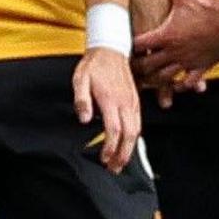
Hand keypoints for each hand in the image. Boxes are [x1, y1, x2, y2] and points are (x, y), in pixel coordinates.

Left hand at [73, 46, 142, 170]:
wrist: (110, 50)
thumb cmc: (94, 65)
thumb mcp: (80, 79)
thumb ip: (81, 100)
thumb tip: (84, 119)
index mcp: (111, 99)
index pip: (114, 130)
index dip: (109, 147)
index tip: (103, 158)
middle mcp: (125, 103)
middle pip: (129, 135)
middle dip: (123, 155)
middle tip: (113, 168)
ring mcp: (132, 102)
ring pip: (136, 131)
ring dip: (129, 150)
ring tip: (120, 162)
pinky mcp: (135, 101)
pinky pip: (138, 124)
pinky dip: (134, 138)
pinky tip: (127, 145)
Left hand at [132, 0, 218, 93]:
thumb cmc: (207, 7)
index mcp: (165, 35)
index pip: (139, 44)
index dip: (129, 47)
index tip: (124, 49)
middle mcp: (173, 51)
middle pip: (147, 66)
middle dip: (138, 69)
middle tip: (131, 71)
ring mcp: (187, 61)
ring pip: (165, 78)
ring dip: (155, 81)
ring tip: (148, 83)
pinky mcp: (201, 66)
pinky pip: (188, 82)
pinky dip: (181, 86)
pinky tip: (177, 87)